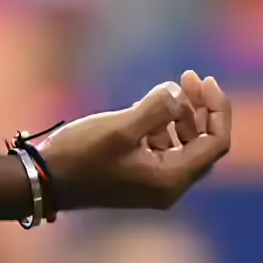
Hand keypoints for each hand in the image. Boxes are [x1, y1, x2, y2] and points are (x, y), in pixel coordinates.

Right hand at [38, 71, 229, 211]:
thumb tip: (179, 93)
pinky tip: (149, 108)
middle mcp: (169, 185)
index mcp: (171, 178)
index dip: (217, 108)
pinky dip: (166, 126)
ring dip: (184, 115)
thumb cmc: (81, 156)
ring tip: (167, 91)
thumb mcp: (120, 128)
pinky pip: (166, 148)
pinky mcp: (140, 176)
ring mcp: (154, 183)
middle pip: (205, 143)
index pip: (216, 142)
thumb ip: (156, 109)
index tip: (203, 79)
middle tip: (188, 77)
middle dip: (201, 108)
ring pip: (186, 144)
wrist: (45, 181)